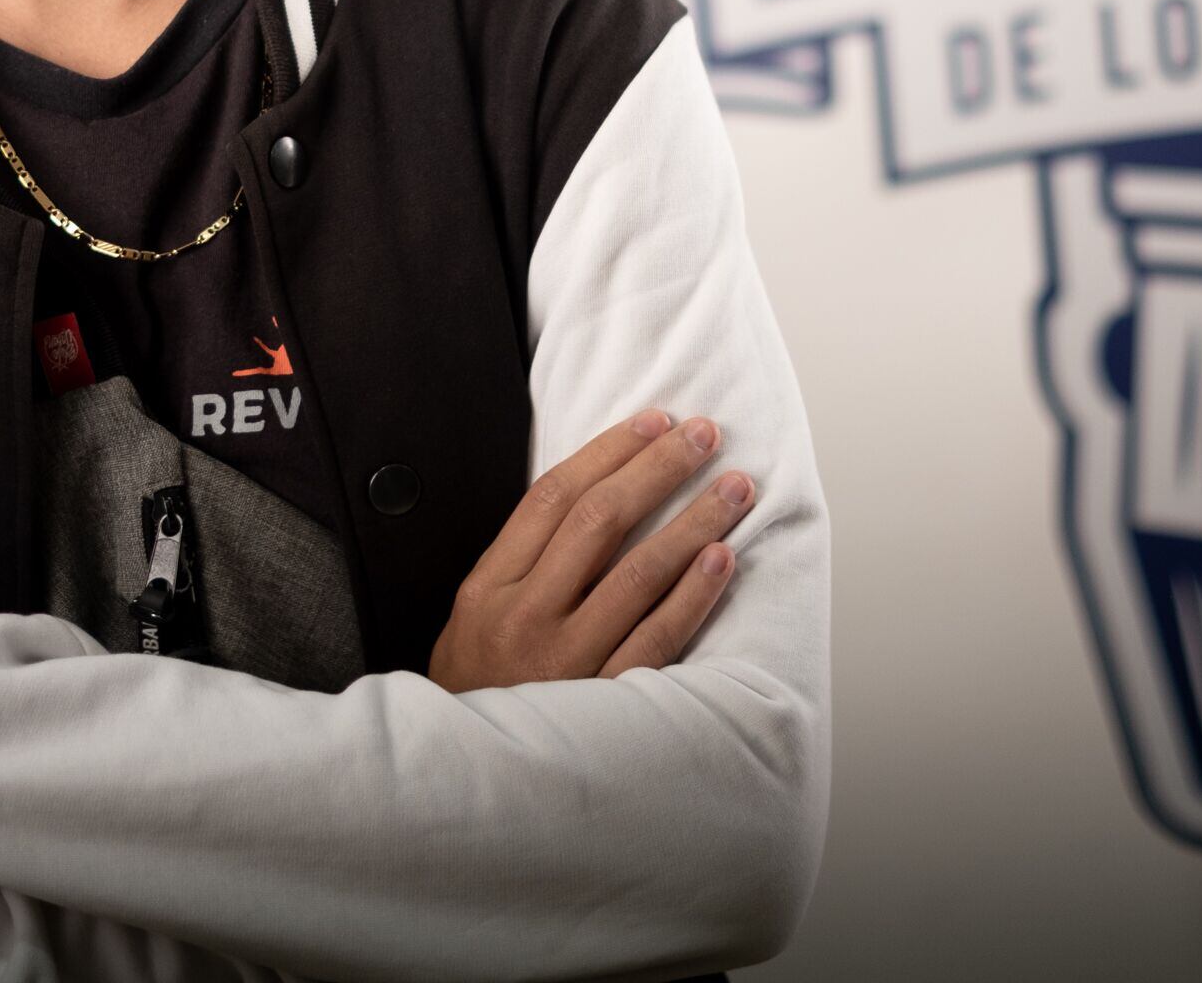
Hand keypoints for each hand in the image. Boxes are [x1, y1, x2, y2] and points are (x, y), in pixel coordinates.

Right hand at [427, 409, 753, 690]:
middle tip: (706, 434)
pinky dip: (693, 596)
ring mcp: (566, 661)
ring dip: (694, 521)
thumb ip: (522, 560)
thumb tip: (592, 490)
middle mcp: (526, 616)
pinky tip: (723, 560)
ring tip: (735, 487)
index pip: (554, 496)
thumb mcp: (475, 616)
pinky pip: (657, 639)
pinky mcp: (603, 702)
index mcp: (490, 587)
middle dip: (659, 468)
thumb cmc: (480, 688)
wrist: (467, 779)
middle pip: (600, 521)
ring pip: (638, 573)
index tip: (656, 421)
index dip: (610, 451)